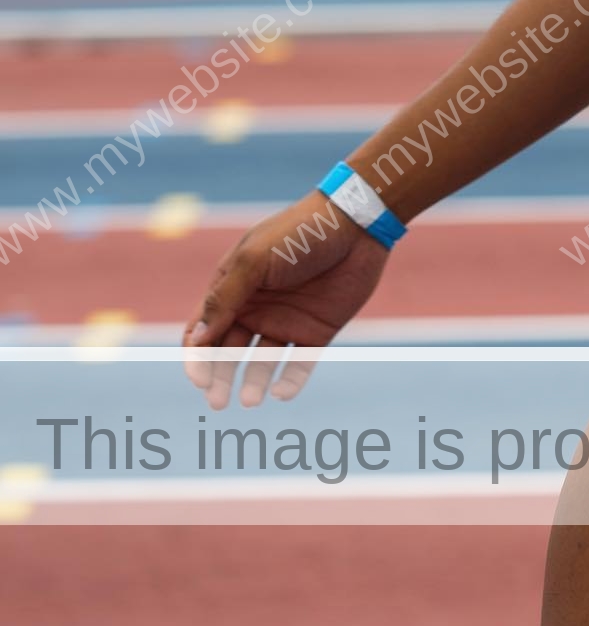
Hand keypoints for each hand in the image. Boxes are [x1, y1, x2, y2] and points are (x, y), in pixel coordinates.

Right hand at [182, 192, 389, 409]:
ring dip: (253, 383)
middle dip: (220, 378)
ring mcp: (286, 321)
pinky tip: (282, 392)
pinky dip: (289, 382)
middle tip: (219, 401)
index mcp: (234, 288)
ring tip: (252, 399)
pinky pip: (299, 364)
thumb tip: (195, 341)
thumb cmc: (298, 233)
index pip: (203, 330)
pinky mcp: (316, 331)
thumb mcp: (254, 261)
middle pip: (228, 353)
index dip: (197, 357)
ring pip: (261, 364)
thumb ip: (224, 299)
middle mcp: (257, 308)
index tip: (201, 379)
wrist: (356, 224)